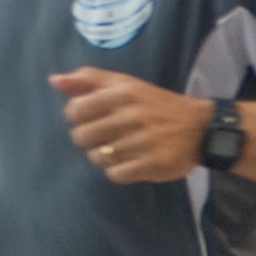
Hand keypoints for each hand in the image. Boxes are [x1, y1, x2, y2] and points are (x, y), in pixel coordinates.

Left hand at [52, 68, 212, 183]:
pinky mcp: (151, 164)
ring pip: (97, 157)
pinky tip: (130, 161)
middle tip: (106, 136)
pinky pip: (115, 174)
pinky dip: (118, 171)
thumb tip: (54, 81)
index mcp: (123, 93)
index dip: (78, 117)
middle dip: (89, 139)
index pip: (76, 110)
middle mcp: (131, 116)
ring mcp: (142, 141)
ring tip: (121, 148)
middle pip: (81, 137)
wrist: (200, 128)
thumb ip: (89, 80)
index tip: (92, 118)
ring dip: (104, 156)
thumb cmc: (156, 105)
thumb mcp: (126, 84)